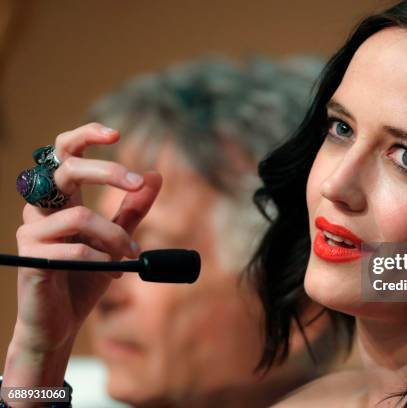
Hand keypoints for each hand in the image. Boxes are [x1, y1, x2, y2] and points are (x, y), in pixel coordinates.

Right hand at [3, 123, 161, 389]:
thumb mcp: (118, 240)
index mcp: (61, 200)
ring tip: (129, 256)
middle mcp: (41, 209)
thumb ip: (133, 209)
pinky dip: (99, 259)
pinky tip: (107, 272)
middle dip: (106, 171)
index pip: (63, 153)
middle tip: (136, 183)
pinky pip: (72, 248)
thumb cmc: (86, 278)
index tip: (116, 133)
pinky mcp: (29, 257)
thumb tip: (155, 175)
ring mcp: (31, 232)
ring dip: (114, 236)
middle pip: (65, 169)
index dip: (84, 136)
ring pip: (80, 216)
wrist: (62, 323)